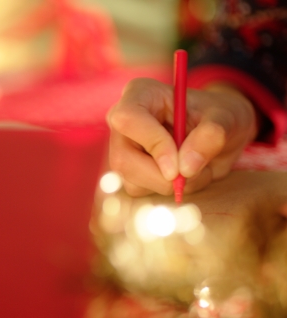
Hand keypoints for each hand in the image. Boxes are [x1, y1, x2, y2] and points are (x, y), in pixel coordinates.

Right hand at [107, 77, 256, 196]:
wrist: (219, 131)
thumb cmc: (220, 115)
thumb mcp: (229, 117)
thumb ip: (212, 134)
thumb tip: (186, 166)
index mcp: (141, 93)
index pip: (128, 118)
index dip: (153, 144)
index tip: (179, 166)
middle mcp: (123, 120)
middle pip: (123, 158)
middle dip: (161, 175)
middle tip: (191, 174)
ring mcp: (122, 147)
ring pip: (131, 180)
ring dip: (168, 184)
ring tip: (195, 167)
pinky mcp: (127, 170)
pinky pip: (139, 190)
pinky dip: (167, 190)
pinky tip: (182, 174)